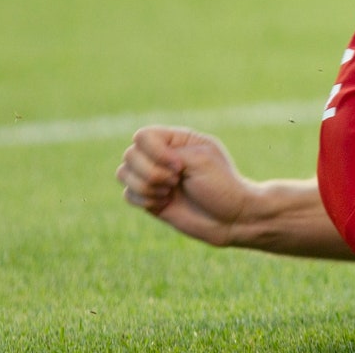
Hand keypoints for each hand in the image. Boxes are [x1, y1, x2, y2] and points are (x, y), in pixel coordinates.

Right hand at [116, 126, 251, 246]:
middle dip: (152, 172)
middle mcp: (162, 156)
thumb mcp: (201, 160)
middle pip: (130, 155)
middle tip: (177, 180)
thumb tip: (135, 160)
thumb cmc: (222, 185)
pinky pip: (127, 195)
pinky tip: (165, 203)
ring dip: (146, 186)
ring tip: (170, 192)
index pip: (143, 136)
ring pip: (123, 174)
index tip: (179, 165)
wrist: (231, 218)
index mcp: (178, 140)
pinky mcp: (149, 198)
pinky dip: (144, 200)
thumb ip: (169, 153)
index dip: (154, 152)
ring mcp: (154, 177)